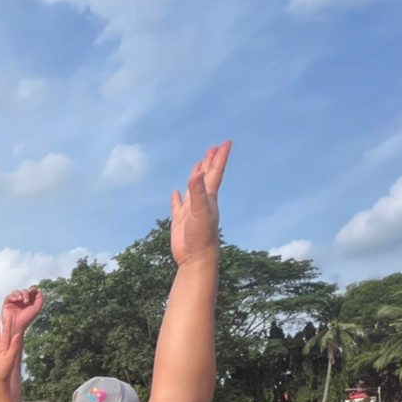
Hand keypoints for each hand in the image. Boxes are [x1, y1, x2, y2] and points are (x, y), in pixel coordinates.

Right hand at [2, 289, 43, 336]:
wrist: (16, 325)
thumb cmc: (26, 319)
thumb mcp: (36, 309)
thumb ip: (40, 299)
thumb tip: (39, 290)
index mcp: (30, 302)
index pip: (31, 292)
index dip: (33, 289)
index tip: (33, 291)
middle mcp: (22, 301)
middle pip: (24, 291)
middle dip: (26, 294)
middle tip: (26, 301)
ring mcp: (14, 302)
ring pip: (16, 292)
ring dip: (19, 294)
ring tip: (20, 299)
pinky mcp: (7, 303)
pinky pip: (9, 296)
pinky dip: (12, 296)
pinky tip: (15, 300)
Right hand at [170, 141, 231, 266]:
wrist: (196, 259)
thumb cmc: (201, 237)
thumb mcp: (200, 212)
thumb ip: (197, 193)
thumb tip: (195, 173)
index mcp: (209, 197)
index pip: (215, 173)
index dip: (220, 158)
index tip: (226, 143)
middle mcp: (202, 201)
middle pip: (207, 178)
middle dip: (210, 162)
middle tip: (214, 148)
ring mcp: (191, 211)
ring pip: (193, 189)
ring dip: (196, 176)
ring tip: (198, 165)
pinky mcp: (180, 220)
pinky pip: (178, 205)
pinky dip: (177, 198)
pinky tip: (176, 193)